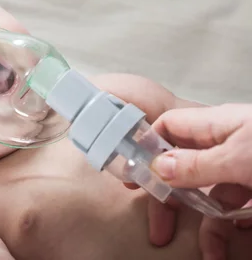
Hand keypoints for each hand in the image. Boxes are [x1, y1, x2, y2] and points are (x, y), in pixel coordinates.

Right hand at [145, 104, 251, 258]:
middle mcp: (230, 147)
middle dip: (172, 199)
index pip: (172, 129)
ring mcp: (250, 173)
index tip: (133, 177)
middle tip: (159, 227)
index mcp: (220, 126)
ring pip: (215, 198)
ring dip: (209, 228)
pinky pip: (243, 214)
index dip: (149, 148)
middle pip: (186, 169)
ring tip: (208, 255)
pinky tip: (232, 248)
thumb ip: (198, 163)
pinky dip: (235, 233)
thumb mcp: (241, 157)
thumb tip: (157, 167)